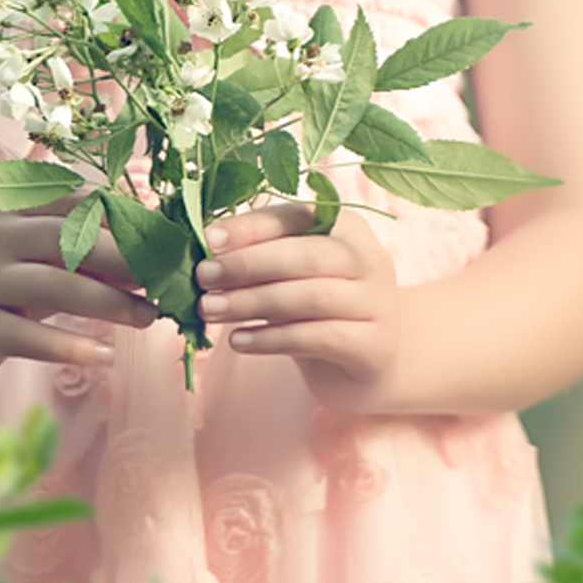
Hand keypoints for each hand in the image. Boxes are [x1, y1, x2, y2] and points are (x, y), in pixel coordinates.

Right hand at [0, 206, 155, 374]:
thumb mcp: (28, 250)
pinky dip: (72, 347)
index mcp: (10, 208)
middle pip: (69, 241)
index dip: (122, 220)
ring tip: (150, 317)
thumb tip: (149, 254)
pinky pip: (31, 338)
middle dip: (125, 259)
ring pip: (55, 286)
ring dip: (111, 302)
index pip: (73, 202)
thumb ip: (79, 247)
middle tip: (167, 278)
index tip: (163, 240)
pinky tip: (105, 356)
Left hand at [195, 204, 401, 412]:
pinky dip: (271, 339)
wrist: (364, 365)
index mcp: (347, 229)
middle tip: (205, 277)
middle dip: (249, 264)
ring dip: (253, 302)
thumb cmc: (315, 312)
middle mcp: (369, 260)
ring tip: (211, 309)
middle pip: (308, 255)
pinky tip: (238, 341)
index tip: (209, 239)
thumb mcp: (290, 277)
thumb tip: (205, 253)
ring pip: (312, 297)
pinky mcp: (375, 345)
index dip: (252, 227)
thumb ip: (259, 259)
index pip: (297, 217)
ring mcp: (378, 303)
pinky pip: (318, 338)